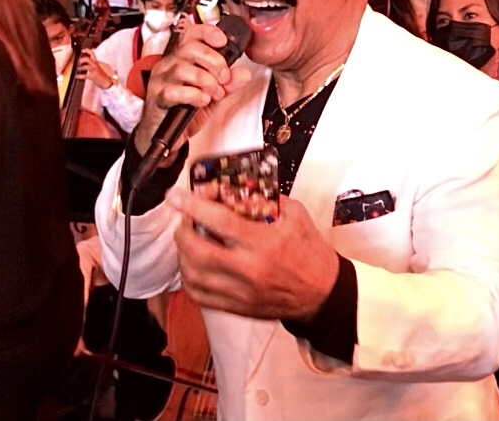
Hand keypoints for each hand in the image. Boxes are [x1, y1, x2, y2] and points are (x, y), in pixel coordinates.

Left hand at [77, 50, 114, 89]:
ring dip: (80, 68)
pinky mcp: (93, 76)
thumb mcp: (98, 67)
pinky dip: (79, 76)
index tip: (82, 50)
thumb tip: (86, 61)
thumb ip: (93, 63)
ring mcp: (95, 70)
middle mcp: (96, 65)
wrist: (107, 82)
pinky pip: (85, 75)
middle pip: (87, 59)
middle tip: (77, 63)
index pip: (92, 54)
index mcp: (96, 62)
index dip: (87, 51)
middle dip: (81, 60)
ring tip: (76, 69)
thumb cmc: (102, 75)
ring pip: (86, 66)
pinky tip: (76, 76)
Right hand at [135, 23, 252, 153]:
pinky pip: (176, 91)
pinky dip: (195, 96)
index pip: (191, 34)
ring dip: (207, 82)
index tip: (223, 41)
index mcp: (182, 59)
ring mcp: (161, 80)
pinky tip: (202, 101)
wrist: (166, 135)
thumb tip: (243, 74)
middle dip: (214, 61)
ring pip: (184, 69)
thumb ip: (227, 84)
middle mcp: (169, 65)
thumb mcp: (212, 95)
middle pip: (190, 48)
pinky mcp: (158, 97)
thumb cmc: (185, 110)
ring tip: (215, 94)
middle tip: (224, 77)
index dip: (208, 33)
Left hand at [172, 193, 339, 320]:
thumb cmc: (309, 252)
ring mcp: (241, 291)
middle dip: (183, 230)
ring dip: (183, 254)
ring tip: (188, 241)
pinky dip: (188, 279)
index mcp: (265, 242)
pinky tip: (193, 266)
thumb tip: (234, 192)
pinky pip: (199, 296)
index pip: (219, 221)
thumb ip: (264, 201)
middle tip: (185, 220)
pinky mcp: (237, 307)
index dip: (193, 206)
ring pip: (193, 275)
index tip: (176, 197)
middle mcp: (249, 269)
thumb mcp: (295, 215)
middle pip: (197, 251)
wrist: (322, 291)